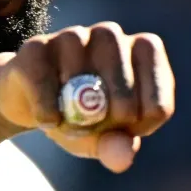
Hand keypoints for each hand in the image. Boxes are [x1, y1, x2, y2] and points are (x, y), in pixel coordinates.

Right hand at [0, 22, 174, 172]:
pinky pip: (45, 83)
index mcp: (144, 52)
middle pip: (124, 86)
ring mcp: (74, 36)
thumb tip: (122, 155)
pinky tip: (48, 121)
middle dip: (109, 120)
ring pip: (83, 79)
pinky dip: (47, 113)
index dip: (139, 127)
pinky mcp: (37, 46)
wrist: (31, 103)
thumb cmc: (81, 118)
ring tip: (68, 123)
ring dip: (74, 116)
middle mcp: (111, 35)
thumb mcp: (103, 138)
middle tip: (95, 130)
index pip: (158, 103)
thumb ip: (117, 147)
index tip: (123, 130)